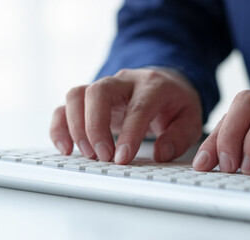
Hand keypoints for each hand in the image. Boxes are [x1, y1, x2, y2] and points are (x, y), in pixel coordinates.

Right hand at [50, 68, 202, 163]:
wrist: (164, 82)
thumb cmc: (174, 103)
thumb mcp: (190, 118)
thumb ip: (178, 136)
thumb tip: (160, 153)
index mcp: (152, 85)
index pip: (137, 106)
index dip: (129, 133)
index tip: (122, 157)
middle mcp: (123, 81)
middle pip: (98, 92)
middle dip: (95, 127)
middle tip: (102, 155)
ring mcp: (101, 88)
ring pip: (76, 95)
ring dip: (76, 127)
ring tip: (87, 154)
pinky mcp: (87, 99)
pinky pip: (64, 107)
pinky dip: (59, 128)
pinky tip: (66, 148)